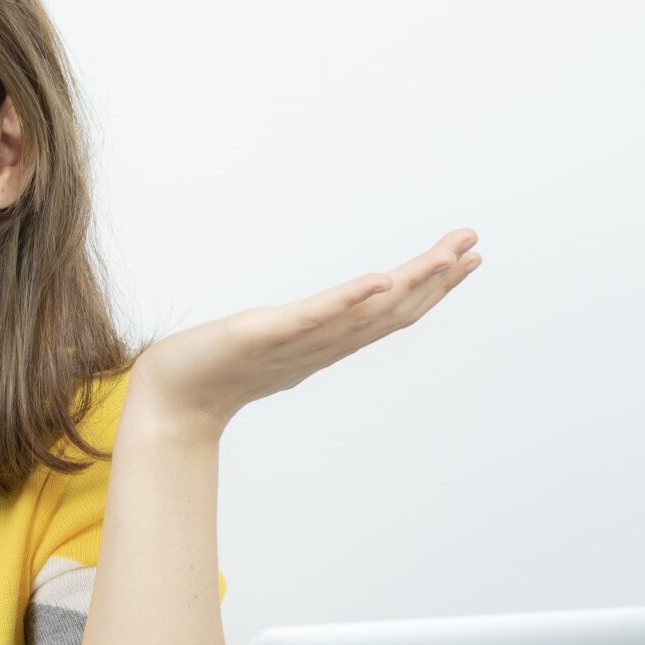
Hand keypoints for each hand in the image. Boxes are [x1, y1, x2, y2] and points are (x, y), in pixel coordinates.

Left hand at [127, 228, 484, 437]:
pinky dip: (348, 300)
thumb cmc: (212, 372)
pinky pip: (313, 317)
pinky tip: (379, 279)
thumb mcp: (270, 344)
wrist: (170, 402)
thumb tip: (317, 319)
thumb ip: (300, 332)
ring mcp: (295, 342)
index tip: (466, 256)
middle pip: (392, 311)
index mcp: (325, 343)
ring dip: (410, 284)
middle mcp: (320, 345)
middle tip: (474, 243)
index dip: (432, 288)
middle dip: (437, 278)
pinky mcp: (262, 335)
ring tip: (446, 255)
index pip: (390, 313)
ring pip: (365, 313)